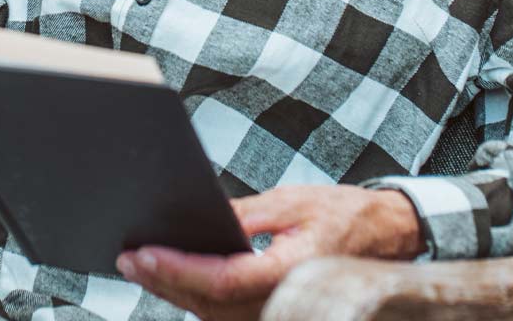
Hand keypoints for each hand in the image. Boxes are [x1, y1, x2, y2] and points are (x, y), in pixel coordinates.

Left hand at [115, 185, 423, 320]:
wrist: (385, 237)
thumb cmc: (342, 215)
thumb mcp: (291, 202)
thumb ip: (244, 215)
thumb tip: (199, 218)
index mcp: (292, 271)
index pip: (221, 280)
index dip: (177, 268)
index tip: (142, 253)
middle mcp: (286, 303)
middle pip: (209, 303)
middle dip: (164, 280)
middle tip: (127, 258)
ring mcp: (280, 314)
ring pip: (213, 314)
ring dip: (174, 292)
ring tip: (140, 265)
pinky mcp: (274, 314)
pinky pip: (226, 314)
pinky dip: (196, 297)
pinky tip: (172, 278)